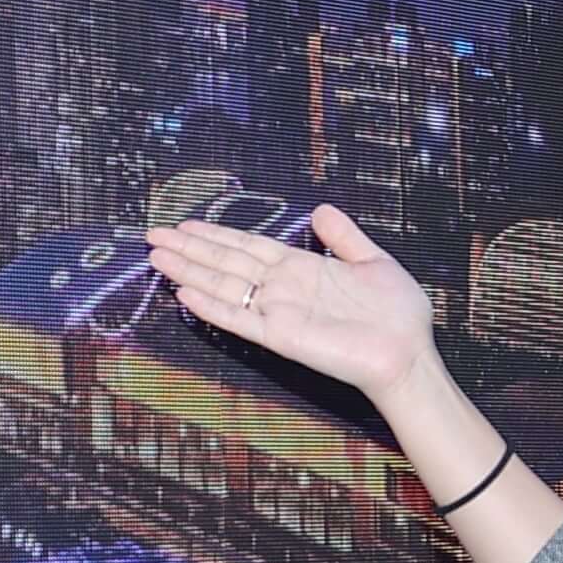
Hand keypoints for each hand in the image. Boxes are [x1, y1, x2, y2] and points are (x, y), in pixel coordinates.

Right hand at [144, 207, 441, 406]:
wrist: (408, 353)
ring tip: (158, 257)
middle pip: (227, 263)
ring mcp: (278, 312)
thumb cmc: (397, 313)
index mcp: (301, 267)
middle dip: (190, 249)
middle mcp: (282, 288)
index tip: (186, 224)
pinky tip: (186, 294)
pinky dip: (213, 307)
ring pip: (225, 286)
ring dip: (190, 272)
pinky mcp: (281, 337)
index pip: (248, 246)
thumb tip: (321, 209)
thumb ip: (343, 237)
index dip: (216, 234)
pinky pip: (240, 319)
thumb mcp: (372, 260)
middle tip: (153, 235)